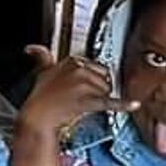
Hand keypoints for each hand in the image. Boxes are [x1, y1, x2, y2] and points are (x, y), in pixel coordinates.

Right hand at [17, 49, 134, 141]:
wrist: (38, 117)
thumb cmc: (40, 97)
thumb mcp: (41, 72)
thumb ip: (41, 56)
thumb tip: (32, 48)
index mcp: (71, 60)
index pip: (95, 66)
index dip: (92, 78)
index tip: (86, 85)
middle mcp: (79, 69)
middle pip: (104, 78)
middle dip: (98, 88)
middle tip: (82, 97)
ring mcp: (85, 85)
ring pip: (106, 91)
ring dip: (99, 98)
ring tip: (82, 104)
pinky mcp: (90, 101)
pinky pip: (110, 101)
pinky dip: (123, 104)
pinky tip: (133, 104)